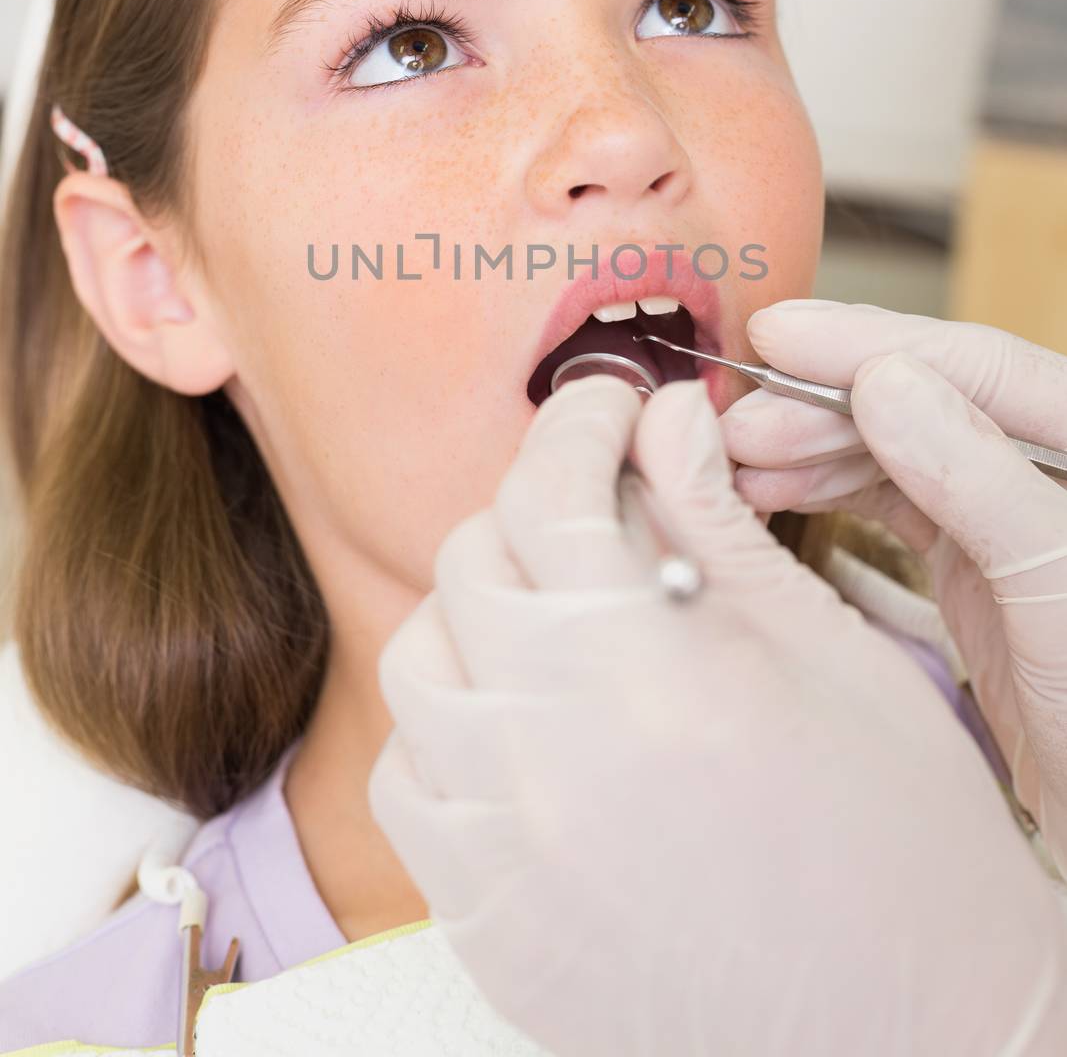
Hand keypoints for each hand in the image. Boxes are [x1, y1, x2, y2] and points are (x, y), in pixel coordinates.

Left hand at [368, 375, 1066, 1056]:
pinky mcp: (483, 921)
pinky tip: (521, 725)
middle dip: (537, 511)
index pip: (551, 488)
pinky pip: (407, 782)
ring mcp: (500, 846)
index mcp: (646, 666)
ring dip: (481, 616)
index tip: (612, 410)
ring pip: (420, 664)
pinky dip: (449, 729)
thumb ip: (716, 518)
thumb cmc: (898, 837)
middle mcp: (546, 750)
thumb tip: (664, 418)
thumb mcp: (824, 648)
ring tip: (559, 620)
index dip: (581, 421)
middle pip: (473, 562)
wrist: (912, 1032)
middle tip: (602, 516)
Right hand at [720, 298, 1066, 875]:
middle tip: (736, 422)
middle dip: (824, 404)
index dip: (869, 341)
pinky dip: (827, 492)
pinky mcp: (977, 565)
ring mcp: (1009, 514)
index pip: (976, 365)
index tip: (777, 333)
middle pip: (924, 401)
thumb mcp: (1056, 587)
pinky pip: (892, 503)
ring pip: (898, 450)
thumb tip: (884, 381)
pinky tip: (770, 490)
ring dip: (812, 448)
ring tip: (735, 460)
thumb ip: (980, 480)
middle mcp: (1046, 464)